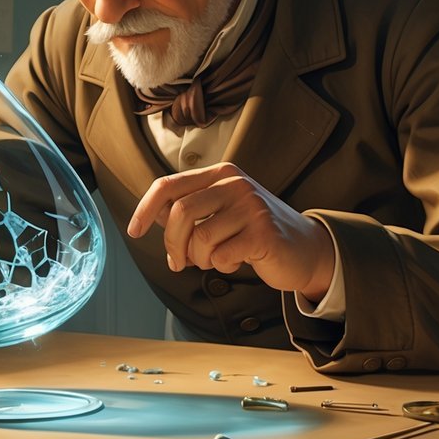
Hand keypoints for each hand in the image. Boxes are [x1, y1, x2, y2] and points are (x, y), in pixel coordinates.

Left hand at [127, 162, 334, 298]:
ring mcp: (251, 205)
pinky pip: (222, 255)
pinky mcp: (263, 232)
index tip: (134, 231)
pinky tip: (237, 261)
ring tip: (215, 259)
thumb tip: (152, 215)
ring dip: (200, 259)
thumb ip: (189, 211)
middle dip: (172, 245)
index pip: (168, 185)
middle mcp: (235, 182)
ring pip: (200, 238)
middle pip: (180, 213)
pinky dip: (222, 265)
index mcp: (220, 173)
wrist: (305, 249)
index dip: (145, 209)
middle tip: (178, 264)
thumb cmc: (254, 233)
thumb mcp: (220, 214)